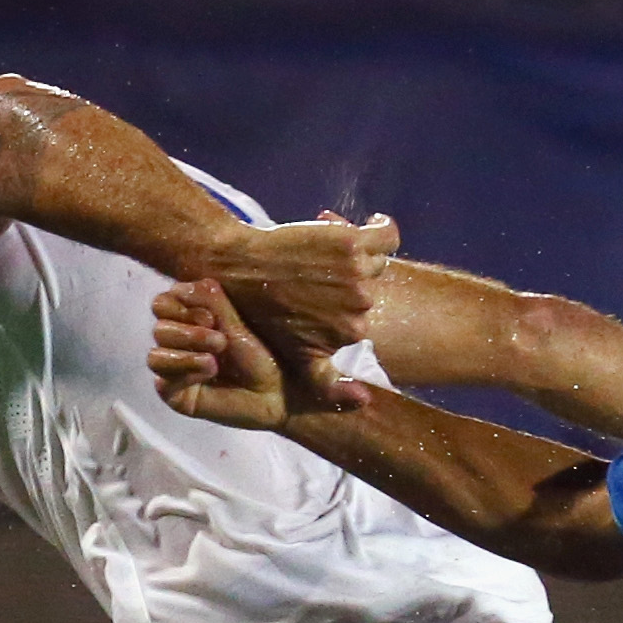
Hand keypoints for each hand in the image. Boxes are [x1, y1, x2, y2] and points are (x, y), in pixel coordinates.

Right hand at [148, 281, 291, 430]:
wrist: (275, 391)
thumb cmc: (259, 354)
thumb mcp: (235, 320)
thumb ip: (209, 299)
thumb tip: (182, 287)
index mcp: (186, 319)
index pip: (161, 304)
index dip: (182, 307)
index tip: (213, 317)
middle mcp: (176, 343)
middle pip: (158, 329)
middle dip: (190, 332)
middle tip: (221, 341)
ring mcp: (174, 370)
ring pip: (154, 356)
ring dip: (187, 352)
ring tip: (216, 360)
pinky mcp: (175, 394)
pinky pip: (162, 381)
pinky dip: (186, 371)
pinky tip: (209, 373)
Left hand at [206, 211, 399, 411]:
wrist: (236, 268)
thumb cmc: (262, 312)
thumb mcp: (300, 357)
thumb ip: (328, 382)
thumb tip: (364, 400)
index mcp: (351, 333)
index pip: (364, 314)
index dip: (344, 303)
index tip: (321, 294)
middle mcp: (360, 307)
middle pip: (371, 286)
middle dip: (349, 278)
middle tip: (315, 271)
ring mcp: (357, 275)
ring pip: (376, 260)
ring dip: (359, 253)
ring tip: (326, 249)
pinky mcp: (351, 244)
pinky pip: (386, 235)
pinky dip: (383, 227)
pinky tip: (373, 222)